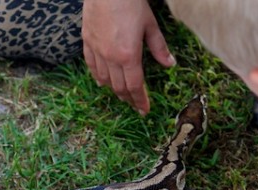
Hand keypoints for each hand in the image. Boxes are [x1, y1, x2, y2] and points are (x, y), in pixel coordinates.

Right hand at [82, 0, 174, 114]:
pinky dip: (98, 77)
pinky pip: (91, 66)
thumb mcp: (150, 25)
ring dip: (114, 90)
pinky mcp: (87, 42)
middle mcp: (111, 57)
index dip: (140, 101)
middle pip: (119, 87)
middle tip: (135, 105)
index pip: (135, 86)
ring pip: (104, 79)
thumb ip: (159, 47)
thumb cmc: (131, 2)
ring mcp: (97, 50)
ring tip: (122, 95)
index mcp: (129, 55)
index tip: (144, 110)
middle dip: (129, 99)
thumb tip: (170, 64)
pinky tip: (102, 82)